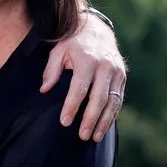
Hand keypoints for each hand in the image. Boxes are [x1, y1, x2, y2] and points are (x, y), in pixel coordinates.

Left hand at [41, 12, 126, 141]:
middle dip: (90, 119)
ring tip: (93, 137)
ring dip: (104, 121)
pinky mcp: (122, 77)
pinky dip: (112, 115)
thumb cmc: (72, 42)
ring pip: (112, 101)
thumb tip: (44, 90)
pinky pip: (119, 99)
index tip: (64, 122)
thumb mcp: (58, 50)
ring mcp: (116, 72)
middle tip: (82, 136)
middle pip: (99, 98)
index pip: (79, 88)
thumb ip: (51, 70)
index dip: (72, 106)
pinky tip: (103, 127)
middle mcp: (105, 67)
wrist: (96, 28)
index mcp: (88, 60)